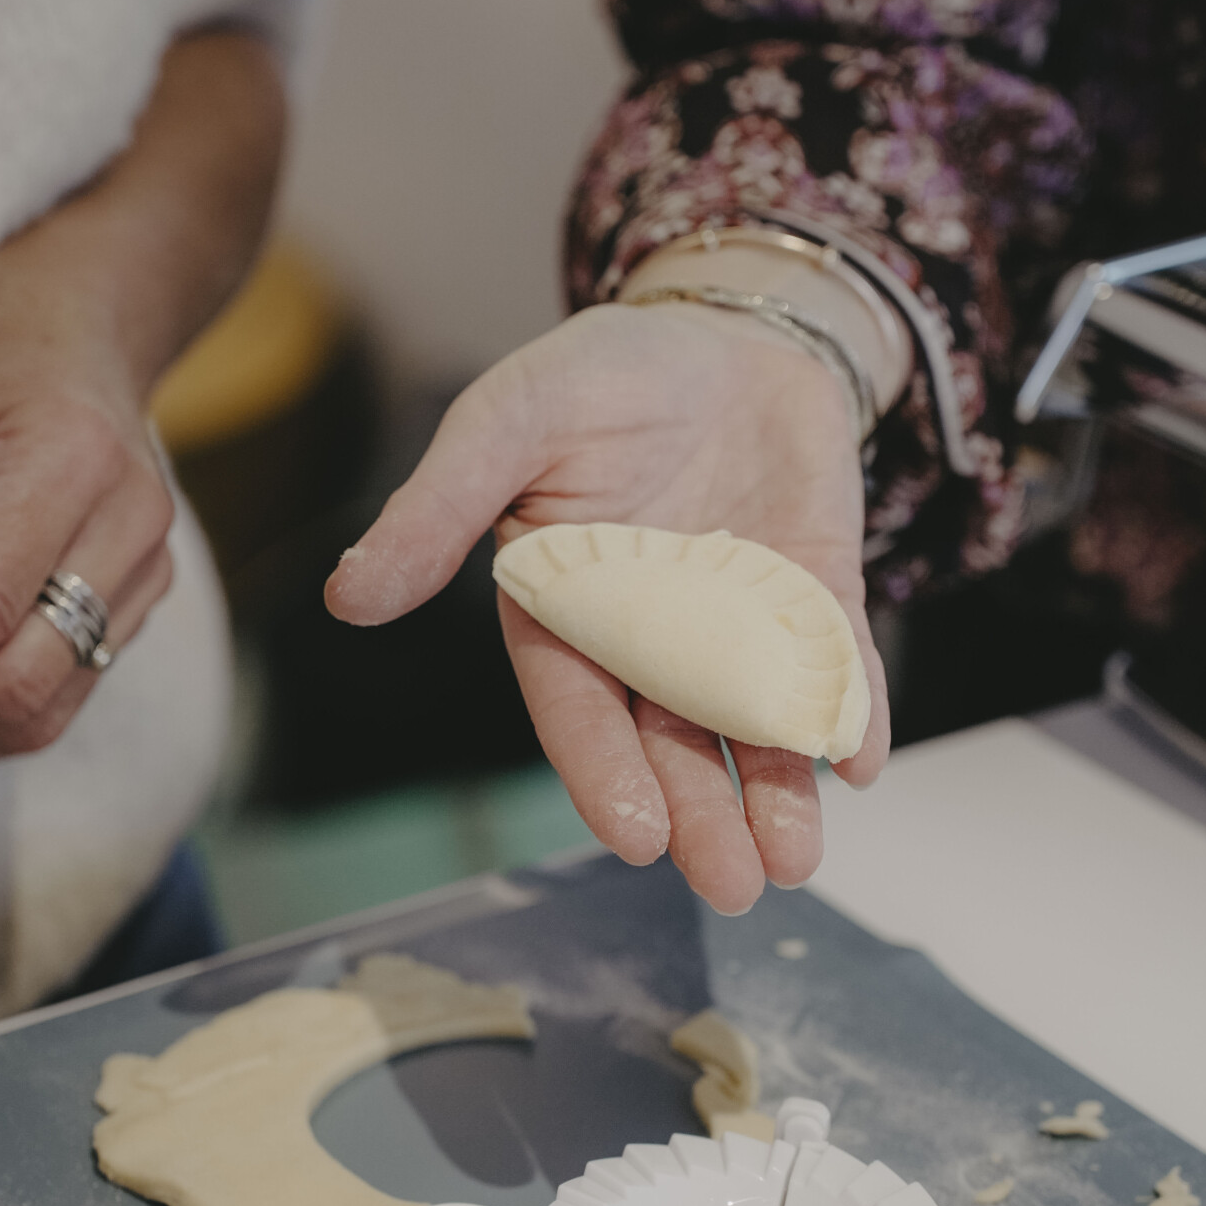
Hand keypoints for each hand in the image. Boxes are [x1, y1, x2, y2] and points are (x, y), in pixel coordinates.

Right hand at [326, 302, 892, 913]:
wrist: (728, 323)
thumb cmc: (604, 371)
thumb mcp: (509, 419)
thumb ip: (439, 507)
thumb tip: (346, 598)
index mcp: (565, 611)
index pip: (579, 709)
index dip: (604, 772)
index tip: (634, 835)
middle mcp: (651, 637)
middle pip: (671, 743)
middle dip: (700, 815)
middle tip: (729, 881)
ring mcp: (738, 624)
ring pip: (753, 727)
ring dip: (776, 794)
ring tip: (791, 860)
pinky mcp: (815, 597)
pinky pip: (834, 666)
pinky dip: (849, 714)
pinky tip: (859, 763)